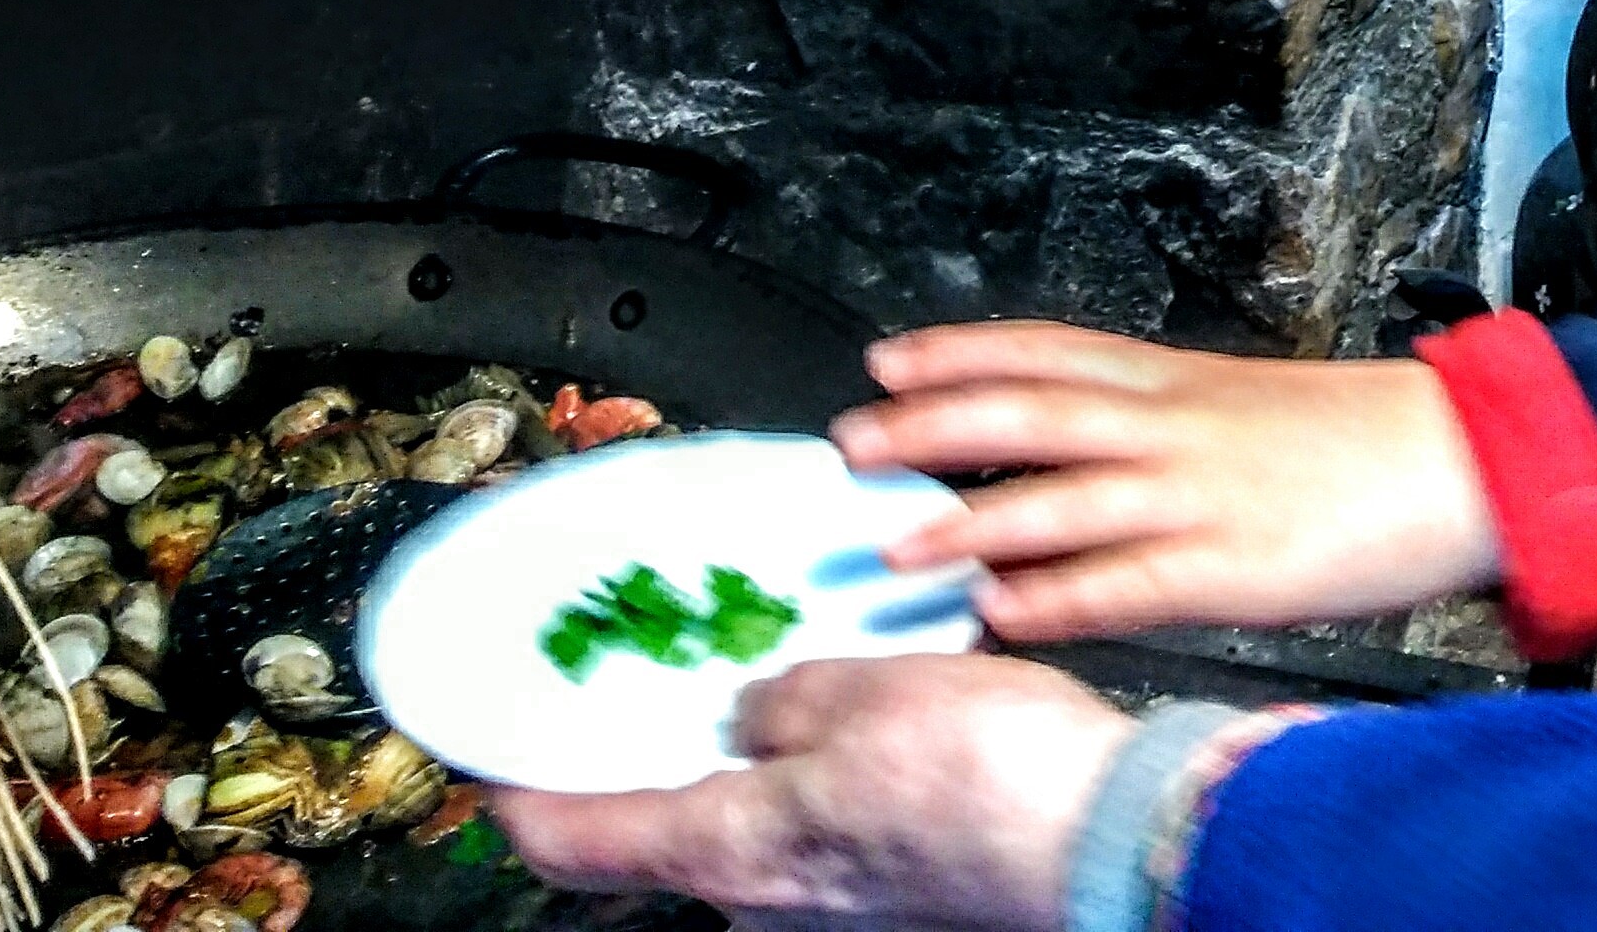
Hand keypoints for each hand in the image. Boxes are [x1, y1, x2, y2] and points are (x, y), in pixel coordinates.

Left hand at [488, 652, 1128, 928]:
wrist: (1111, 842)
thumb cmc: (993, 779)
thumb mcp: (867, 692)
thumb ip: (789, 697)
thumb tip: (756, 708)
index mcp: (734, 852)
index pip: (577, 843)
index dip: (517, 801)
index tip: (485, 768)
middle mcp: (768, 904)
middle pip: (669, 839)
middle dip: (658, 764)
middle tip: (655, 687)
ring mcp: (833, 912)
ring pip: (755, 834)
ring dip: (753, 770)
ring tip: (786, 688)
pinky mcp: (892, 903)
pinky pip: (822, 838)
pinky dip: (818, 786)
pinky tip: (870, 731)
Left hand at [832, 324, 1501, 640]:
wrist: (1465, 459)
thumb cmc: (1360, 438)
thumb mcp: (1246, 405)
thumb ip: (1160, 423)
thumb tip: (1073, 448)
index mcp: (1179, 380)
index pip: (1047, 350)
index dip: (959, 354)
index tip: (886, 360)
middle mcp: (1175, 426)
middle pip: (1030, 413)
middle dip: (931, 428)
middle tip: (851, 445)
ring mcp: (1199, 496)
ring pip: (1061, 500)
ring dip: (969, 523)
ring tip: (895, 548)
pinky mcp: (1232, 568)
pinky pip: (1125, 585)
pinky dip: (1055, 599)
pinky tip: (1000, 612)